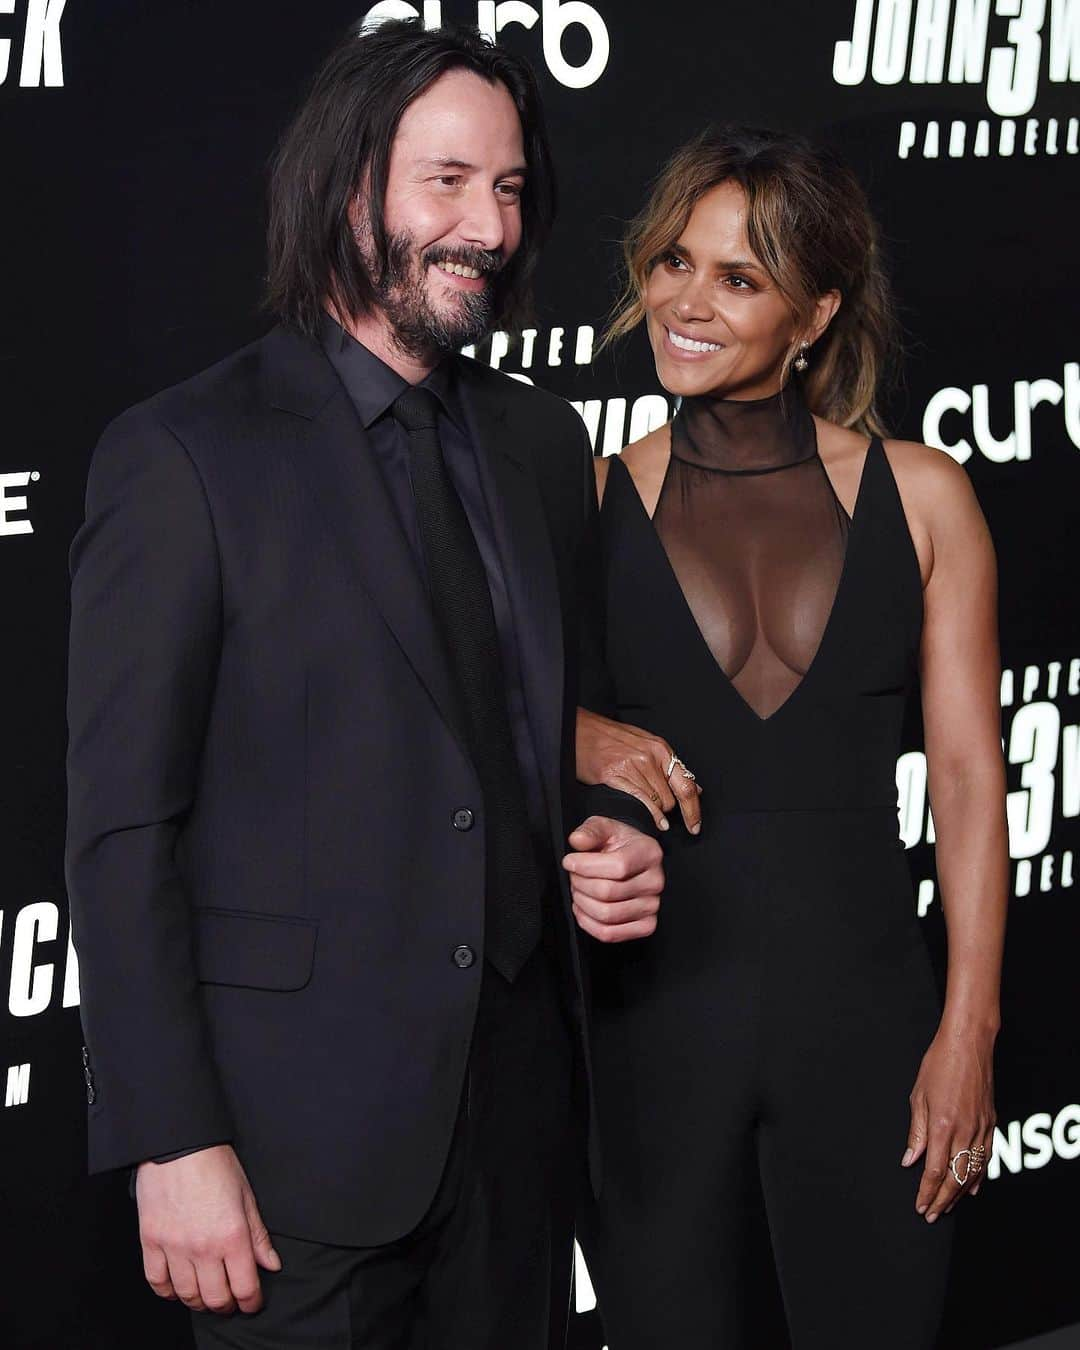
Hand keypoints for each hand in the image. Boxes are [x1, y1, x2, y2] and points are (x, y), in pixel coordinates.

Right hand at [136, 1143, 281, 1313]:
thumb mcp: (246, 1196)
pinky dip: (168, 1291)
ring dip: (199, 1301)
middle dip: (227, 1306)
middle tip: (231, 1301)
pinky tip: (178, 1287)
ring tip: (206, 1295)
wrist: (179, 1145)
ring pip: (187, 1295)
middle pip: (216, 1298)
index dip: (251, 1302)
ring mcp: (174, 1247)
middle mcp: (203, 1247)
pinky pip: (157, 1282)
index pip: (245, 1287)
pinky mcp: (151, 1242)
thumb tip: (271, 1264)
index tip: (252, 1302)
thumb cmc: (215, 1164)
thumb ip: (258, 1236)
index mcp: (232, 1235)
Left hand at [563, 816, 663, 942]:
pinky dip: (588, 923)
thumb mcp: (604, 827)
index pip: (618, 866)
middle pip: (608, 892)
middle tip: (573, 876)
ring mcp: (653, 906)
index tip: (569, 861)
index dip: (586, 866)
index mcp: (649, 853)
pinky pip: (610, 933)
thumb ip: (590, 831)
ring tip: (578, 890)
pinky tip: (583, 908)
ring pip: (607, 914)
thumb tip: (577, 841)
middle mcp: (656, 881)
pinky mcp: (646, 925)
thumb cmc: (618, 844)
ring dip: (582, 903)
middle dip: (580, 884)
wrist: (632, 859)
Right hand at [576, 708, 701, 834]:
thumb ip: (668, 767)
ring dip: (655, 813)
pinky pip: (641, 802)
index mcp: (660, 749)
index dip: (694, 810)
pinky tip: (652, 822)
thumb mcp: (645, 745)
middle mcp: (650, 757)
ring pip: (657, 803)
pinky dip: (649, 816)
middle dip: (668, 811)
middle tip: (659, 813)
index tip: (695, 826)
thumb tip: (694, 787)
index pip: (686, 785)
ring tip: (645, 810)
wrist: (579, 730)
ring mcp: (633, 766)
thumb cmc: (609, 737)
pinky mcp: (615, 775)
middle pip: (671, 799)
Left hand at [902, 1025, 995, 1221]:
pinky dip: (978, 1175)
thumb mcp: (918, 1096)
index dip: (927, 1192)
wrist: (968, 1044)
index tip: (920, 1206)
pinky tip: (972, 1186)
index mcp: (943, 1125)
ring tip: (947, 1206)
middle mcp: (965, 1131)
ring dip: (959, 1193)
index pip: (935, 1171)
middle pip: (955, 1178)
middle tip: (932, 1215)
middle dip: (942, 1200)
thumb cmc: (939, 1064)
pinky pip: (986, 1157)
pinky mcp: (991, 1123)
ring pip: (972, 1172)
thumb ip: (916, 1131)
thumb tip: (910, 1160)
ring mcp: (981, 1128)